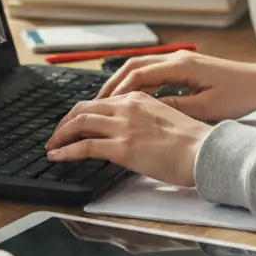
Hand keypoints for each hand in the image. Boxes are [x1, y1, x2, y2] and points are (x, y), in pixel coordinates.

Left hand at [45, 92, 210, 186]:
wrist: (204, 151)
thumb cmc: (193, 141)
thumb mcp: (166, 118)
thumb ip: (145, 119)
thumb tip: (132, 131)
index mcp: (139, 99)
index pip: (101, 101)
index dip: (82, 112)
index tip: (74, 122)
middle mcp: (128, 107)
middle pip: (84, 108)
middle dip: (65, 121)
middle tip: (57, 134)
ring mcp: (124, 127)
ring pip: (79, 123)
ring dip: (60, 134)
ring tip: (51, 145)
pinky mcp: (122, 148)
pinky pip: (83, 147)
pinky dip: (65, 151)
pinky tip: (56, 157)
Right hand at [97, 50, 255, 121]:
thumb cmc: (240, 95)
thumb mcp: (205, 108)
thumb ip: (173, 108)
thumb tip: (144, 111)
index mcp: (181, 66)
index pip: (138, 74)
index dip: (116, 91)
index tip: (101, 106)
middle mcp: (178, 58)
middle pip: (134, 65)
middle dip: (112, 83)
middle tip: (94, 103)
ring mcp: (182, 60)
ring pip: (143, 67)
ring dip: (124, 82)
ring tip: (108, 102)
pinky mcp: (188, 67)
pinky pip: (155, 71)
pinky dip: (139, 83)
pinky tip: (133, 99)